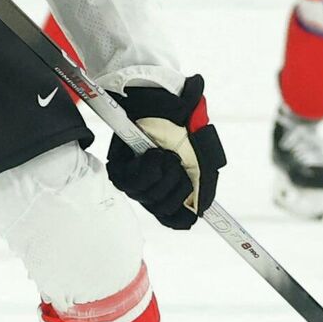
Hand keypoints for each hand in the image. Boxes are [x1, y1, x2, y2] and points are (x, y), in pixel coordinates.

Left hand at [104, 75, 226, 229]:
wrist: (168, 102)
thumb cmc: (185, 126)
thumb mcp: (203, 157)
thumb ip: (204, 186)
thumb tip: (201, 212)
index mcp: (173, 188)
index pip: (174, 219)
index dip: (180, 218)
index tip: (190, 213)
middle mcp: (153, 187)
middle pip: (161, 209)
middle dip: (175, 186)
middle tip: (178, 162)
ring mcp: (135, 180)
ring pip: (147, 197)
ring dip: (162, 174)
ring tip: (165, 153)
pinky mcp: (119, 168)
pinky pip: (130, 183)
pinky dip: (147, 168)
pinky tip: (153, 153)